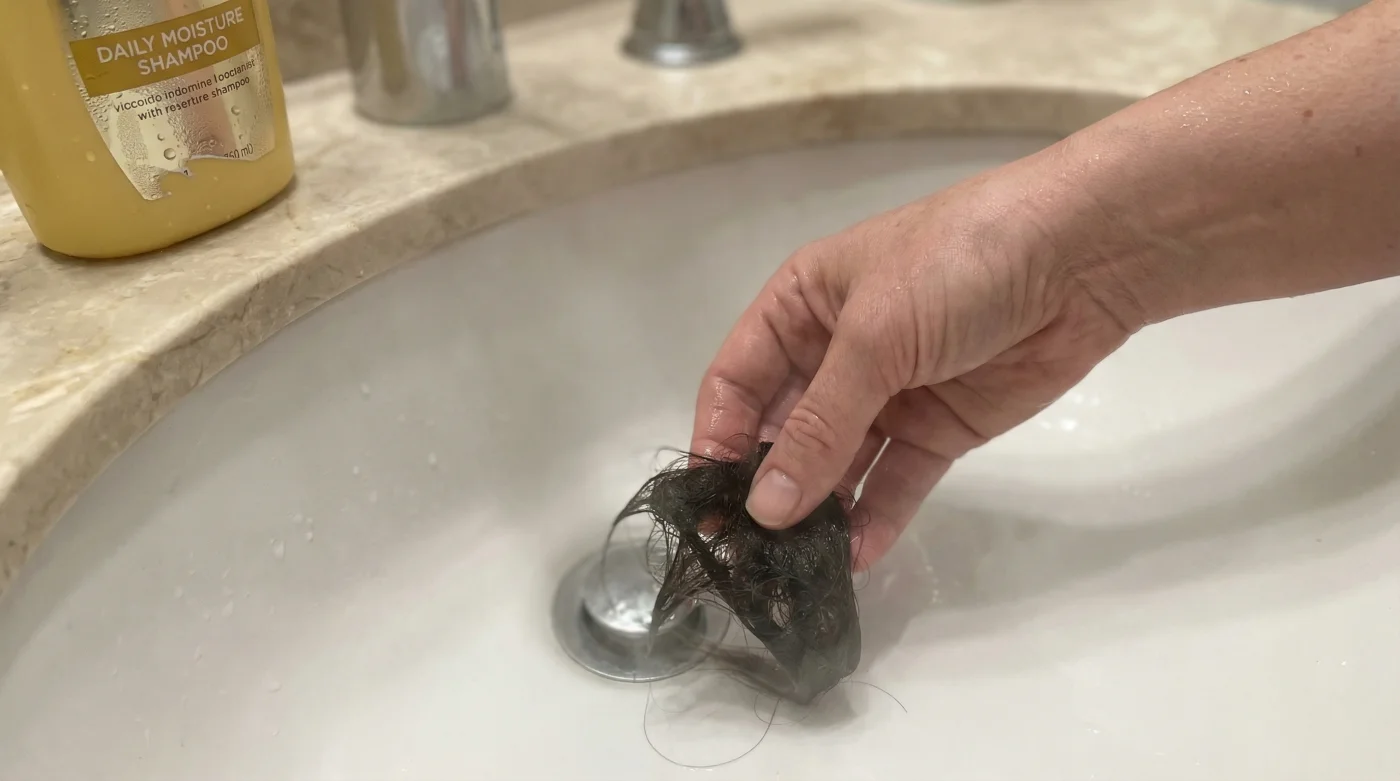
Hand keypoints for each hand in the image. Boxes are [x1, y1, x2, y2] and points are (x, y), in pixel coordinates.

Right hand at [690, 150, 1135, 568]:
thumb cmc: (955, 267)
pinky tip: (856, 557)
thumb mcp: (873, 338)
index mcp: (801, 307)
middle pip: (782, 430)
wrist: (1082, 258)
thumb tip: (764, 508)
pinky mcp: (938, 429)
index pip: (737, 380)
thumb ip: (818, 428)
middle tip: (747, 553)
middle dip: (766, 488)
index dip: (718, 438)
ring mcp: (887, 395)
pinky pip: (894, 480)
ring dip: (818, 513)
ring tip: (796, 567)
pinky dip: (876, 517)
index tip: (707, 502)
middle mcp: (834, 353)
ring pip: (837, 465)